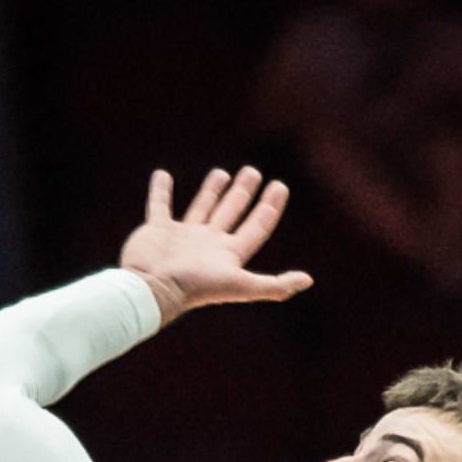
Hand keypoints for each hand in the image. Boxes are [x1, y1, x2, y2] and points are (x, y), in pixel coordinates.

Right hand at [119, 165, 313, 323]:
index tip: (280, 186)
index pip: (256, 226)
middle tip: (253, 172)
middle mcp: (208, 244)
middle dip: (244, 192)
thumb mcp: (240, 285)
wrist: (152, 289)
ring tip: (222, 172)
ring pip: (202, 208)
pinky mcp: (158, 230)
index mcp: (228, 254)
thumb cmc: (195, 287)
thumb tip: (308, 280)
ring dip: (212, 191)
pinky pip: (160, 205)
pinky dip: (160, 191)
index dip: (270, 207)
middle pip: (231, 213)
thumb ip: (274, 285)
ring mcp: (182, 237)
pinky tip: (163, 175)